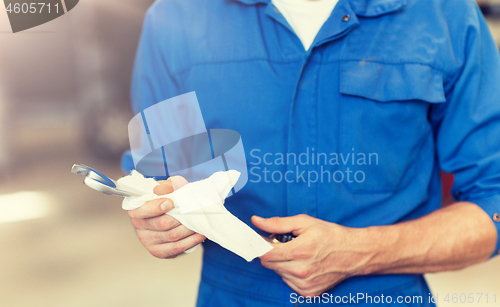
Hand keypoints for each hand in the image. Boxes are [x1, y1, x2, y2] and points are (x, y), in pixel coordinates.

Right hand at [128, 176, 205, 258]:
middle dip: (180, 217)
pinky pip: (176, 248)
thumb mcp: (169, 188)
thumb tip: (160, 189)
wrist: (173, 213)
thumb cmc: (170, 198)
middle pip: (162, 224)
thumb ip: (167, 186)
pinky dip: (191, 241)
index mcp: (136, 209)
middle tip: (194, 211)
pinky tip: (200, 234)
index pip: (142, 210)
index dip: (156, 207)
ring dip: (189, 228)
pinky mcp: (158, 251)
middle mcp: (139, 226)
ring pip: (172, 236)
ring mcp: (147, 241)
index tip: (170, 202)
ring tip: (200, 221)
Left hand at [252, 214, 376, 296]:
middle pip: (269, 264)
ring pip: (278, 273)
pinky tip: (303, 264)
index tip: (260, 240)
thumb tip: (256, 221)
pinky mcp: (308, 293)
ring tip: (297, 253)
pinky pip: (288, 282)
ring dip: (281, 263)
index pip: (265, 254)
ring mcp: (305, 284)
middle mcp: (302, 271)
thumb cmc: (330, 235)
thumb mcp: (304, 222)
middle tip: (285, 243)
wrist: (354, 253)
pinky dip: (290, 273)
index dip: (259, 245)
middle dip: (272, 252)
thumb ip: (277, 223)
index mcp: (300, 251)